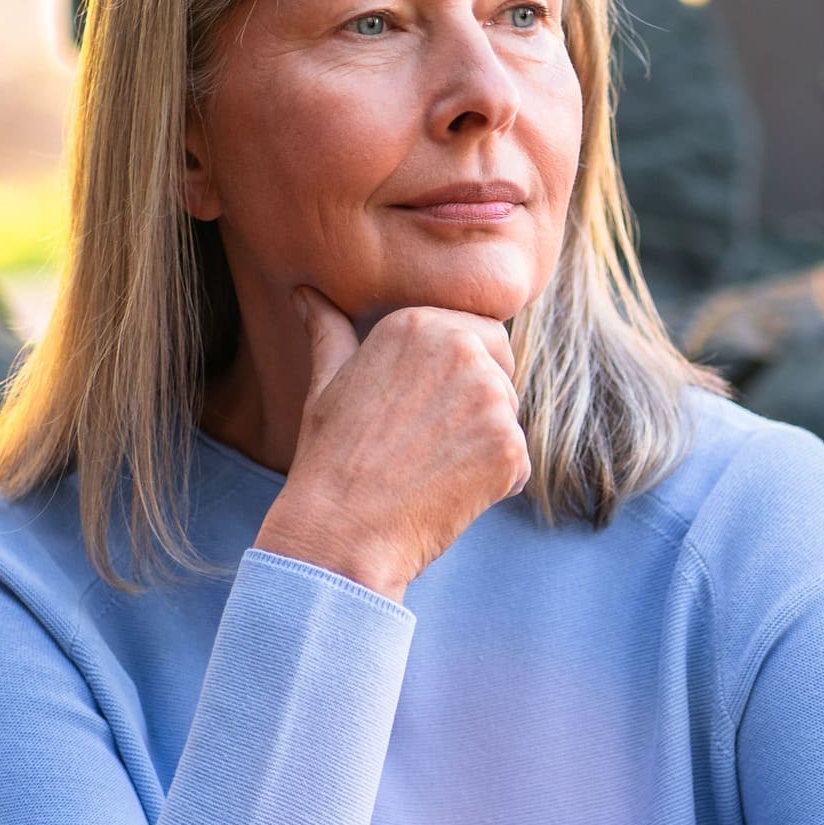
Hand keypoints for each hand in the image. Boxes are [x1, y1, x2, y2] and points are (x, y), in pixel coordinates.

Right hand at [253, 286, 530, 600]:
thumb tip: (306, 294)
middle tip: (429, 441)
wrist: (341, 530)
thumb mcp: (326, 383)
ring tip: (428, 468)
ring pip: (509, 416)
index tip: (429, 407)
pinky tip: (445, 494)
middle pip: (504, 368)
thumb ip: (330, 331)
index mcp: (418, 324)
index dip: (461, 373)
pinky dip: (492, 483)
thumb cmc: (331, 458)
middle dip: (480, 401)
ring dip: (484, 443)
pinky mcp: (511, 447)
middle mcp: (462, 350)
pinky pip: (517, 462)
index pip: (480, 334)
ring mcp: (492, 399)